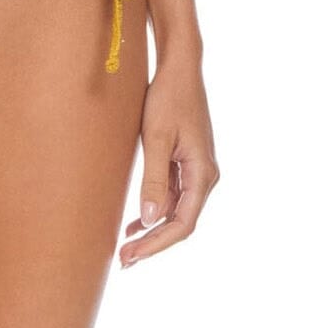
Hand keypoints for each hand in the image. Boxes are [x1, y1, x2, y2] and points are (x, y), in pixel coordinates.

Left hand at [120, 51, 218, 266]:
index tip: (131, 255)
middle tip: (124, 259)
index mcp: (202, 174)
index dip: (156, 244)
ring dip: (153, 228)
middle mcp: (204, 176)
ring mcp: (196, 168)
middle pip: (181, 221)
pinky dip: (156, 208)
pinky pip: (173, 194)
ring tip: (126, 245)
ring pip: (177, 210)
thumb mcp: (155, 138)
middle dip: (153, 242)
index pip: (182, 224)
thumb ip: (153, 179)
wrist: (180, 68)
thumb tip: (149, 220)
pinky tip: (137, 221)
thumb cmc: (167, 97)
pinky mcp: (186, 160)